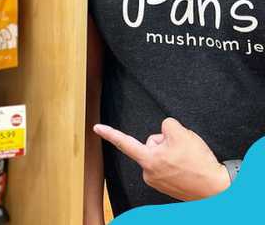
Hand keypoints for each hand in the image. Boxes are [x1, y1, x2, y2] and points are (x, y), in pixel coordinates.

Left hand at [94, 118, 230, 200]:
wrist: (217, 188)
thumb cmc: (199, 164)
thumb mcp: (182, 133)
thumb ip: (166, 125)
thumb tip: (165, 131)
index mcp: (148, 160)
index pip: (124, 142)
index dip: (110, 133)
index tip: (96, 128)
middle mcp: (149, 172)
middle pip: (152, 144)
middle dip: (166, 141)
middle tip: (183, 148)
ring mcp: (158, 181)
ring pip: (162, 154)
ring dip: (173, 152)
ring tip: (188, 159)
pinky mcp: (168, 186)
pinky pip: (169, 165)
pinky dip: (177, 163)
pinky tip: (189, 166)